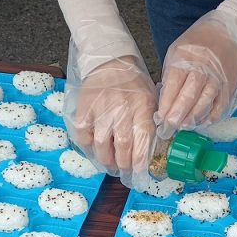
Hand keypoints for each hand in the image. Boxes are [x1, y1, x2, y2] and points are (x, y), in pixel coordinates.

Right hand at [64, 55, 156, 188]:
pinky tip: (94, 150)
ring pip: (101, 145)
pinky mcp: (84, 109)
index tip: (139, 173)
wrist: (110, 62)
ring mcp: (101, 110)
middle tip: (124, 171)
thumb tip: (153, 150)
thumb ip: (152, 122)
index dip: (139, 161)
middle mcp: (122, 110)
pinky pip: (83, 135)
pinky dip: (88, 147)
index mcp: (142, 107)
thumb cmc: (134, 84)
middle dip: (123, 164)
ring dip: (106, 160)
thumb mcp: (151, 99)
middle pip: (122, 146)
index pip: (142, 140)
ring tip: (110, 164)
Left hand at [157, 11, 236, 132]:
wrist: (228, 32)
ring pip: (205, 103)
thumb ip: (170, 75)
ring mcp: (218, 78)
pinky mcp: (230, 85)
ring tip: (184, 126)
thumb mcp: (176, 51)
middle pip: (189, 96)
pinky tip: (202, 121)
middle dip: (177, 116)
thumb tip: (164, 101)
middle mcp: (202, 69)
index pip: (173, 85)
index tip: (160, 119)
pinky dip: (211, 117)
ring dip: (193, 118)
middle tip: (169, 128)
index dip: (166, 105)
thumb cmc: (198, 43)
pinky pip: (221, 105)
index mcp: (185, 59)